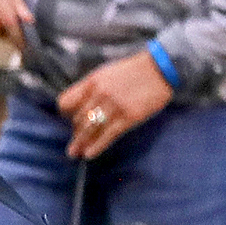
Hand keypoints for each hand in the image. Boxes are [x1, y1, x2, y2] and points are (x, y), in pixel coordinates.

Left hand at [57, 52, 172, 160]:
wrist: (160, 70)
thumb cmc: (133, 71)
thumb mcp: (106, 73)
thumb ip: (91, 88)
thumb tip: (78, 107)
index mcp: (92, 82)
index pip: (66, 101)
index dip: (65, 113)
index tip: (67, 119)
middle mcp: (100, 94)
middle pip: (78, 118)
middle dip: (76, 130)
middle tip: (77, 138)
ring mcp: (114, 106)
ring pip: (90, 129)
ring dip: (80, 143)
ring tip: (74, 153)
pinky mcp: (129, 117)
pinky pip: (107, 135)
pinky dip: (96, 146)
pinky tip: (89, 154)